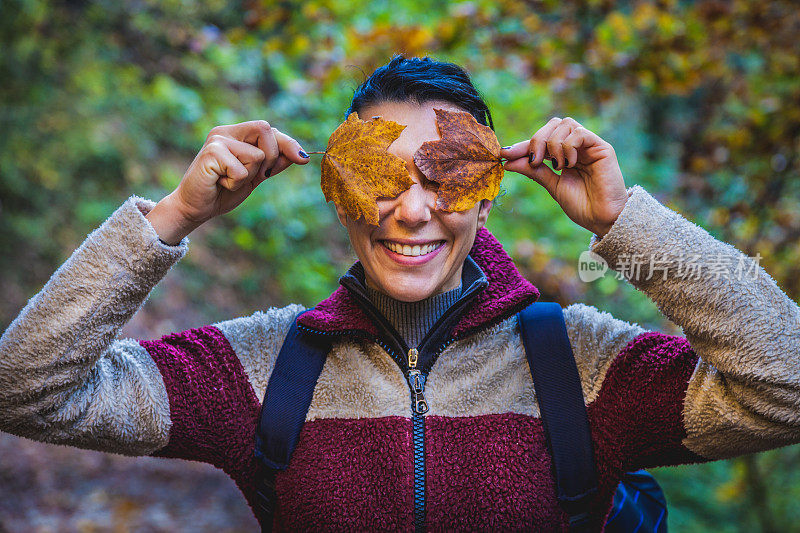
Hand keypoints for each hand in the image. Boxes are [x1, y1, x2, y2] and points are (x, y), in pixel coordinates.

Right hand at [147, 120, 308, 243]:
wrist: (196, 207)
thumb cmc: (223, 191)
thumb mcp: (255, 177)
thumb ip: (274, 164)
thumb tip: (301, 156)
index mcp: (237, 134)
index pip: (269, 130)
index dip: (288, 143)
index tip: (303, 160)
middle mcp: (226, 132)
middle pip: (266, 130)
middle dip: (271, 158)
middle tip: (254, 176)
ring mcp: (218, 140)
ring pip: (258, 155)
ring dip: (249, 176)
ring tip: (229, 180)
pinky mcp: (211, 153)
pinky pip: (241, 169)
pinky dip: (235, 183)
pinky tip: (220, 183)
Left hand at [501, 117, 628, 237]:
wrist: (601, 219)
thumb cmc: (581, 205)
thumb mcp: (552, 185)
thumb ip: (534, 170)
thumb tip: (507, 160)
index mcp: (564, 155)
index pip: (542, 140)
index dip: (523, 145)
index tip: (504, 154)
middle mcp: (577, 146)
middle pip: (553, 124)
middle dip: (538, 140)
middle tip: (535, 161)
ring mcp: (589, 145)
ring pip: (565, 125)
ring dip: (554, 145)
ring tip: (559, 167)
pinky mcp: (602, 148)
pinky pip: (579, 134)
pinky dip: (569, 147)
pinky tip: (571, 164)